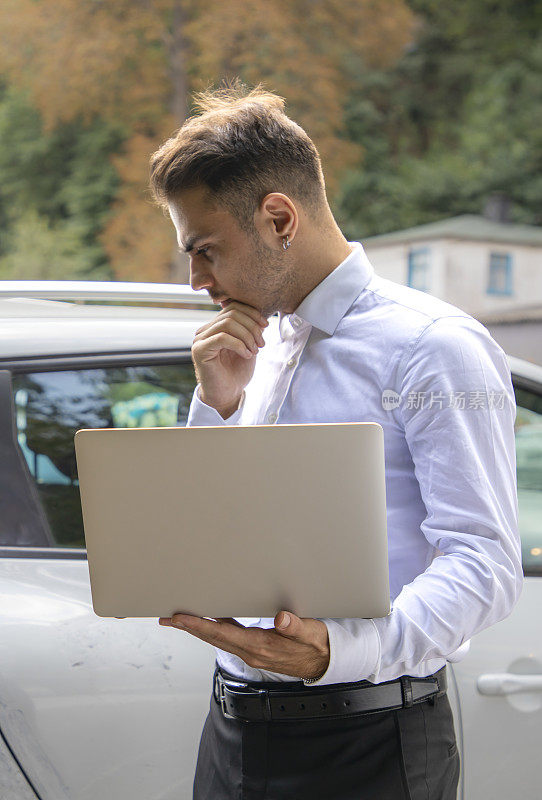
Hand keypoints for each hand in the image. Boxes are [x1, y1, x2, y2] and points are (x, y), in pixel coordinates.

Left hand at [158, 610, 329, 679]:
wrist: (324, 662)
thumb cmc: (317, 644)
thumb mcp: (311, 633)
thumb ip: (295, 626)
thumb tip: (280, 619)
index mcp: (261, 646)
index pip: (223, 634)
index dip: (199, 625)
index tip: (180, 618)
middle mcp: (251, 652)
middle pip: (213, 638)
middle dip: (189, 627)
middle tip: (167, 618)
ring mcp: (252, 653)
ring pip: (218, 639)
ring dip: (198, 629)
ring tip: (180, 619)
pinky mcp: (255, 649)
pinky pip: (228, 638)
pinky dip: (214, 629)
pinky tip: (209, 620)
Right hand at [192, 301, 267, 417]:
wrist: (227, 395)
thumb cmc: (237, 372)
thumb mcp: (248, 346)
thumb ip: (250, 329)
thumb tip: (260, 314)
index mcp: (216, 326)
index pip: (233, 307)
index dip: (252, 313)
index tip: (266, 326)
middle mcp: (205, 330)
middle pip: (232, 313)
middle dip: (252, 326)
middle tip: (262, 344)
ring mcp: (200, 339)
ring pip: (227, 323)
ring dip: (247, 336)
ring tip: (255, 351)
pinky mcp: (199, 350)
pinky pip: (221, 337)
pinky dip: (239, 345)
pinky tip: (247, 355)